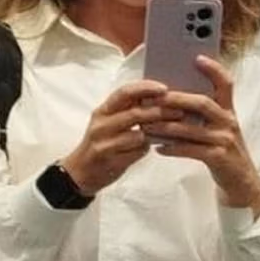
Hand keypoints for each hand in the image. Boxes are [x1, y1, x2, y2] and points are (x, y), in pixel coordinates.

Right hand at [61, 81, 182, 194]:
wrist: (80, 172)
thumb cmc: (102, 143)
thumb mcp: (110, 122)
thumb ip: (129, 111)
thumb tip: (160, 100)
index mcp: (103, 110)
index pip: (125, 92)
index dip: (145, 88)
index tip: (164, 89)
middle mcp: (101, 123)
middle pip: (134, 113)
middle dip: (160, 111)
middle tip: (179, 111)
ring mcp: (103, 141)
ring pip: (137, 134)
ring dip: (156, 132)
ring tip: (173, 129)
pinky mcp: (108, 159)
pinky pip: (135, 152)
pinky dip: (147, 149)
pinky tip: (154, 147)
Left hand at [144, 56, 259, 217]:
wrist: (241, 180)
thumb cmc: (222, 149)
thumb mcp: (218, 127)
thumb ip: (202, 113)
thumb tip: (171, 98)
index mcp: (228, 110)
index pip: (226, 83)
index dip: (214, 69)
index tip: (197, 57)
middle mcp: (228, 121)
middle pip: (202, 103)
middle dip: (176, 98)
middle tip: (154, 96)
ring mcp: (225, 140)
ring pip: (192, 128)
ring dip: (167, 126)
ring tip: (147, 124)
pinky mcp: (219, 157)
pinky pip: (191, 150)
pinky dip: (173, 148)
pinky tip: (158, 148)